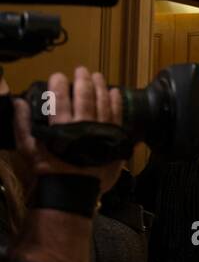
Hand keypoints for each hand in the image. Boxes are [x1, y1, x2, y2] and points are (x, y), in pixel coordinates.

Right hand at [13, 67, 124, 191]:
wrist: (71, 192)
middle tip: (81, 70)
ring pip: (103, 104)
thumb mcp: (29, 148)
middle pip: (85, 98)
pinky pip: (117, 117)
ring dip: (100, 87)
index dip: (59, 85)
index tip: (58, 75)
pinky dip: (116, 103)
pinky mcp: (114, 140)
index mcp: (61, 128)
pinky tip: (114, 92)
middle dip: (83, 81)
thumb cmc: (48, 170)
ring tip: (97, 76)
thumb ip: (22, 124)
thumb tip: (18, 102)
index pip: (59, 100)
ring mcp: (101, 133)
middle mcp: (83, 128)